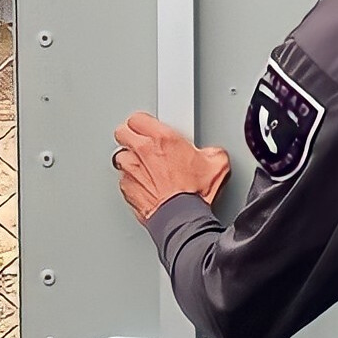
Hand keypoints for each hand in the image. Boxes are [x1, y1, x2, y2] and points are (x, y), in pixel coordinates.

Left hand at [112, 112, 230, 222]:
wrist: (182, 219)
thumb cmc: (194, 195)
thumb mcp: (216, 165)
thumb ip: (211, 152)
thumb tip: (213, 155)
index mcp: (162, 138)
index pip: (138, 118)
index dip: (143, 123)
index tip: (149, 128)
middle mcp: (143, 151)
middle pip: (122, 132)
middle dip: (130, 136)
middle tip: (141, 143)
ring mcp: (131, 170)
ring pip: (120, 156)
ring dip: (130, 160)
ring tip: (145, 167)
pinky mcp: (126, 188)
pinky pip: (123, 179)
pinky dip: (131, 181)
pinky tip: (145, 186)